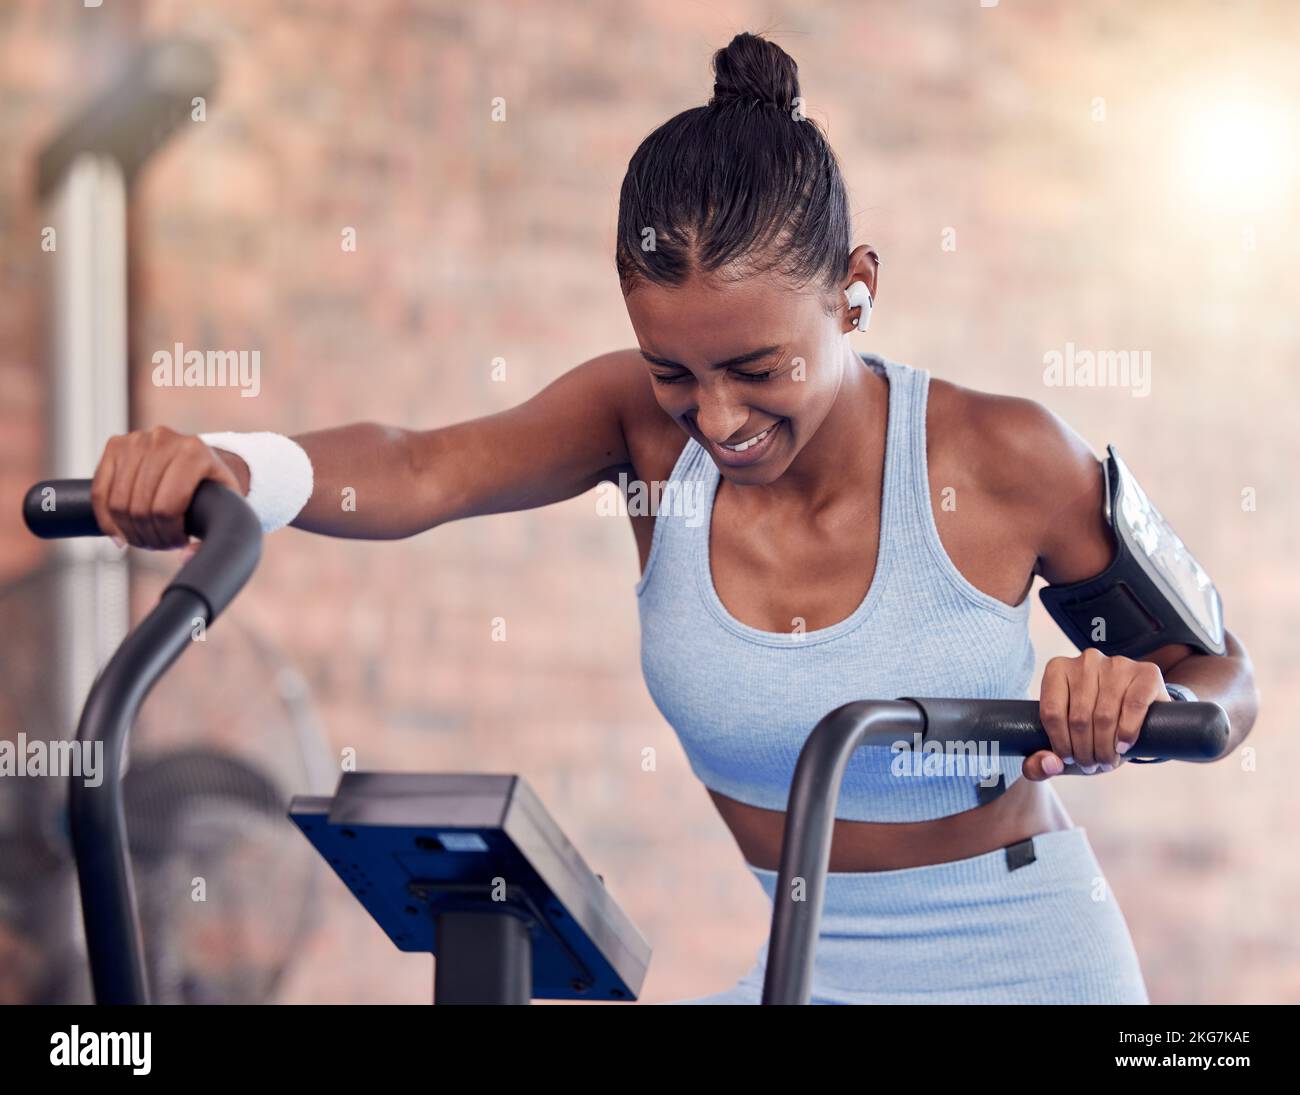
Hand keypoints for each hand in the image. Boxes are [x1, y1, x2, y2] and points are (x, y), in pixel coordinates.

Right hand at [90, 426, 245, 551]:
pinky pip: (100, 491)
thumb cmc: (214, 487)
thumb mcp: (227, 506)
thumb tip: (186, 556)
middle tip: (160, 545)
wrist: (202, 457)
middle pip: (141, 507)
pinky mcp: (115, 445)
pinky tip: (120, 535)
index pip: (167, 507)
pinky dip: (106, 519)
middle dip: (149, 536)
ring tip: (145, 539)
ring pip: (118, 502)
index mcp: (194, 452)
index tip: (178, 543)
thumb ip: (215, 535)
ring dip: (129, 531)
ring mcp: (136, 440)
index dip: (169, 535)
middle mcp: (163, 440)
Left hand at [1023, 648, 1170, 779]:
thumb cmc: (1094, 726)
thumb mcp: (1065, 740)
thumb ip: (1039, 761)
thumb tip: (1050, 764)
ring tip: (1107, 761)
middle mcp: (1086, 661)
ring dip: (1105, 748)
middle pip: (1078, 717)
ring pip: (1104, 716)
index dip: (1059, 743)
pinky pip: (1133, 706)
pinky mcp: (1147, 673)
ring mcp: (1117, 664)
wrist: (1142, 710)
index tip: (1068, 760)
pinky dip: (1127, 732)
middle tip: (1091, 766)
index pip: (1051, 712)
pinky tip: (1123, 746)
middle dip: (1084, 751)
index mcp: (1058, 669)